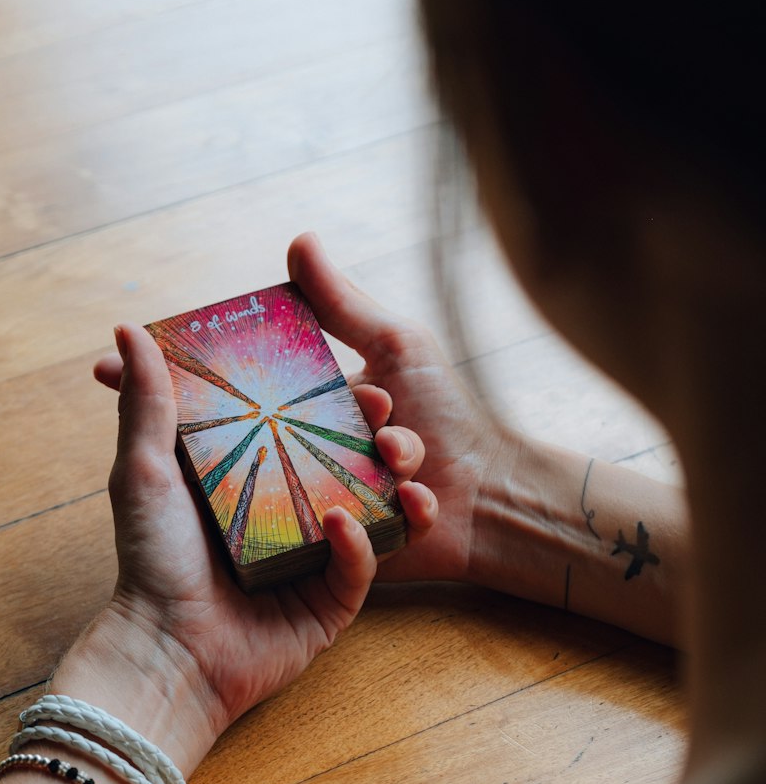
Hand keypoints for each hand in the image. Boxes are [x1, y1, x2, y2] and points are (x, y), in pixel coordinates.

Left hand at [84, 319, 435, 769]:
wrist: (168, 652)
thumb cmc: (151, 560)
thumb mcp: (145, 471)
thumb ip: (147, 401)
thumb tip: (126, 327)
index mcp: (249, 480)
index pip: (300, 425)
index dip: (329, 395)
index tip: (350, 366)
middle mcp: (285, 516)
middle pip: (345, 463)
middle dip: (374, 437)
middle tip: (387, 410)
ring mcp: (312, 559)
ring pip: (369, 511)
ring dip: (387, 484)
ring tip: (395, 460)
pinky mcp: (330, 602)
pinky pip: (360, 567)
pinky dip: (358, 544)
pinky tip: (342, 524)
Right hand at [288, 232, 517, 584]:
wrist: (495, 492)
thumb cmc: (449, 414)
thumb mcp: (398, 345)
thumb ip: (344, 303)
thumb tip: (299, 239)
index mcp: (326, 406)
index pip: (288, 397)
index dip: (318, 396)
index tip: (371, 395)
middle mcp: (321, 452)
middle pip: (300, 446)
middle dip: (351, 439)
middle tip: (386, 436)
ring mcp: (336, 499)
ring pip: (329, 487)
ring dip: (379, 474)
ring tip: (412, 468)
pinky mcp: (352, 545)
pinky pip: (355, 531)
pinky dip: (398, 511)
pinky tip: (423, 500)